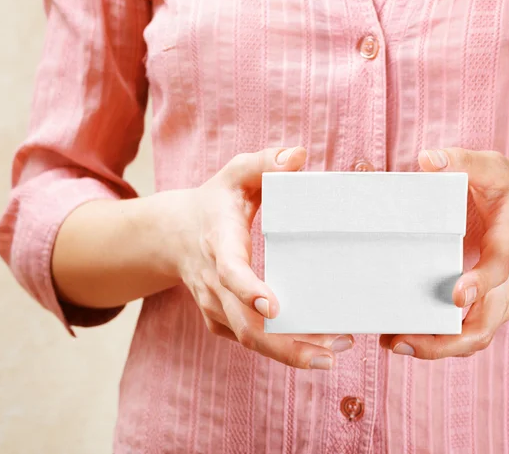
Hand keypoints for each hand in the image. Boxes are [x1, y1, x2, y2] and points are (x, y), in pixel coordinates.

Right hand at [174, 146, 354, 368]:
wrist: (174, 235)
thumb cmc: (214, 202)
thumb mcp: (235, 174)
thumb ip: (264, 162)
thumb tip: (299, 156)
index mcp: (219, 244)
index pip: (230, 272)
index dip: (248, 290)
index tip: (273, 305)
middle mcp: (214, 282)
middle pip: (245, 326)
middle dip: (287, 344)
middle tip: (334, 350)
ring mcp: (215, 305)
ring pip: (250, 340)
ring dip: (290, 352)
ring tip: (334, 353)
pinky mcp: (219, 319)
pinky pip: (249, 341)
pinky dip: (279, 349)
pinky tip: (313, 347)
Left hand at [380, 148, 508, 358]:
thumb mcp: (494, 168)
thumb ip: (463, 162)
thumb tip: (427, 160)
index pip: (500, 268)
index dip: (480, 284)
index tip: (456, 294)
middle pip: (484, 323)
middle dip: (445, 338)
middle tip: (402, 338)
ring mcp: (502, 298)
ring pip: (475, 336)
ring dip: (437, 346)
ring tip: (394, 341)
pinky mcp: (491, 306)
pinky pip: (469, 332)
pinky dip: (441, 341)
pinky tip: (407, 337)